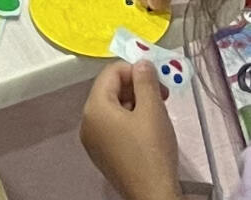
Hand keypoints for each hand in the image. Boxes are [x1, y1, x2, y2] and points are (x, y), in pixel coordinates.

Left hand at [75, 63, 171, 199]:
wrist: (152, 194)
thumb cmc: (152, 151)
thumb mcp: (152, 109)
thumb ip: (145, 80)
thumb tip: (141, 63)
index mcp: (94, 108)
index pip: (110, 73)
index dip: (134, 69)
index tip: (157, 77)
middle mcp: (87, 123)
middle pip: (110, 90)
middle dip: (136, 86)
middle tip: (162, 93)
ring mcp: (93, 141)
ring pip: (113, 109)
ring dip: (136, 103)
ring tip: (158, 111)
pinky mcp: (103, 154)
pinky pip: (114, 127)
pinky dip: (130, 120)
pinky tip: (149, 128)